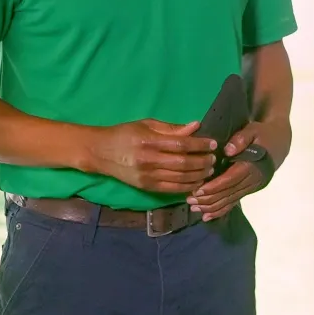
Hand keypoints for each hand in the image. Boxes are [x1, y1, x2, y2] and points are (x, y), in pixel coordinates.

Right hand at [88, 119, 217, 194]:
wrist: (99, 152)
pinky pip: (171, 189)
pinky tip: (197, 182)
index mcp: (149, 141)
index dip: (200, 144)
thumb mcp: (146, 125)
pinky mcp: (146, 187)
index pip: (181, 144)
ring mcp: (147, 176)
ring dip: (198, 175)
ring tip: (209, 170)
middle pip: (183, 163)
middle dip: (203, 161)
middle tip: (214, 158)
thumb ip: (171, 128)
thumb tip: (196, 126)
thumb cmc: (124, 134)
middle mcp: (149, 160)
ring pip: (180, 178)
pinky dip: (187, 187)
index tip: (213, 143)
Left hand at [186, 120, 276, 220]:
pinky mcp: (249, 190)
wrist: (280, 142)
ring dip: (212, 207)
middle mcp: (251, 180)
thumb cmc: (263, 134)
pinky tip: (207, 216)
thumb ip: (241, 139)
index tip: (197, 190)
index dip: (213, 186)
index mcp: (251, 166)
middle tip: (190, 200)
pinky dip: (221, 211)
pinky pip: (234, 203)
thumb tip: (228, 150)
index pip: (230, 179)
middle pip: (228, 193)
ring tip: (194, 208)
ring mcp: (251, 187)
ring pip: (230, 201)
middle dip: (208, 199)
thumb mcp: (254, 130)